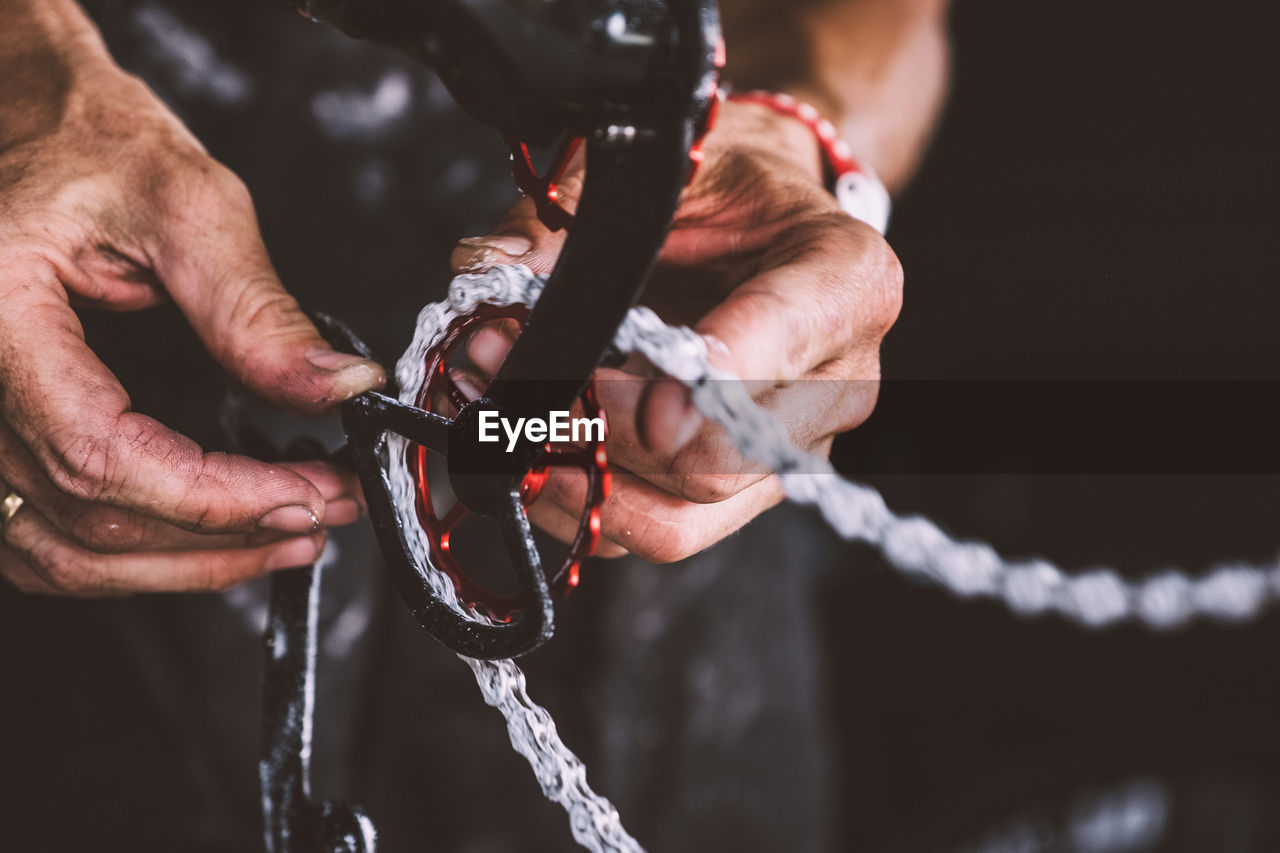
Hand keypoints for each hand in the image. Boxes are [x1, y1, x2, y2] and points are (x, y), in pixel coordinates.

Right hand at [0, 8, 383, 594]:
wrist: (23, 116)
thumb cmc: (82, 136)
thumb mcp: (184, 203)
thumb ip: (256, 310)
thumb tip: (339, 389)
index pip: (102, 457)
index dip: (217, 498)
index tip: (309, 495)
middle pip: (87, 519)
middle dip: (224, 534)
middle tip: (324, 513)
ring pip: (59, 549)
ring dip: (182, 562)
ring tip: (284, 534)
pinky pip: (41, 531)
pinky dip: (130, 551)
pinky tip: (206, 537)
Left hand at [451, 100, 901, 562]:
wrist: (766, 221)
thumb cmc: (731, 186)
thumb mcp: (667, 165)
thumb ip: (578, 207)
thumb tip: (490, 265)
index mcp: (847, 282)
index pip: (784, 339)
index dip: (707, 380)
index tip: (644, 403)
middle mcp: (838, 383)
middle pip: (719, 457)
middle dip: (598, 429)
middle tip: (509, 373)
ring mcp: (790, 451)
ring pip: (682, 517)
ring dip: (573, 476)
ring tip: (500, 411)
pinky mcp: (742, 491)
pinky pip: (654, 531)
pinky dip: (575, 501)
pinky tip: (525, 447)